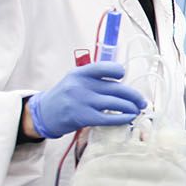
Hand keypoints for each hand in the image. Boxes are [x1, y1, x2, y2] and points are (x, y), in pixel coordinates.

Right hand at [26, 62, 146, 138]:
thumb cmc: (65, 96)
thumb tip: (122, 84)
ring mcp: (82, 101)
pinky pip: (108, 118)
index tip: (124, 76)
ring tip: (137, 110)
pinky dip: (122, 118)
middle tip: (142, 101)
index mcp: (80, 73)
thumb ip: (95, 79)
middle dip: (133, 95)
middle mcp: (81, 85)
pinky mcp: (83, 117)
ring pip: (115, 103)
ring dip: (131, 107)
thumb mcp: (75, 80)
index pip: (104, 67)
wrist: (44, 113)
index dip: (118, 71)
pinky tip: (129, 118)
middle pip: (116, 87)